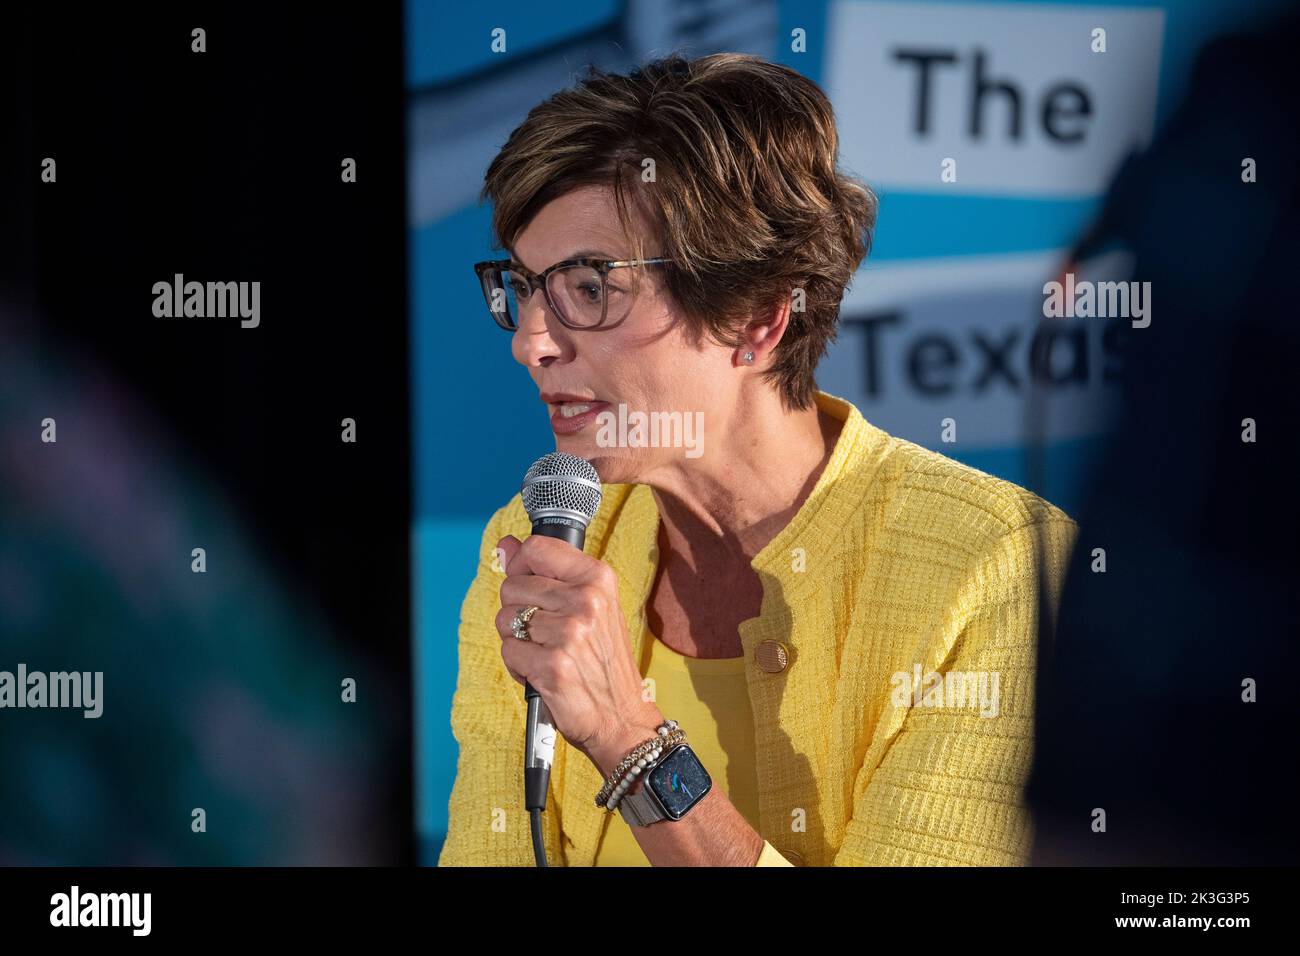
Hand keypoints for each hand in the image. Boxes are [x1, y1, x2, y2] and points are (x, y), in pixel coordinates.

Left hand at [494, 534, 663, 772]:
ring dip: (517, 641)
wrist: (622, 717)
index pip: (536, 548)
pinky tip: (541, 673)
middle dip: (518, 611)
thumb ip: (546, 572)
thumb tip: (504, 546)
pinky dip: (518, 666)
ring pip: (505, 620)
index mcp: (598, 579)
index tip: (529, 584)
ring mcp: (569, 633)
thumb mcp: (588, 606)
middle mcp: (585, 601)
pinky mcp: (552, 665)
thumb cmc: (603, 661)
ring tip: (545, 653)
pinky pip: (508, 651)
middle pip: (512, 586)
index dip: (521, 566)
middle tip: (546, 633)